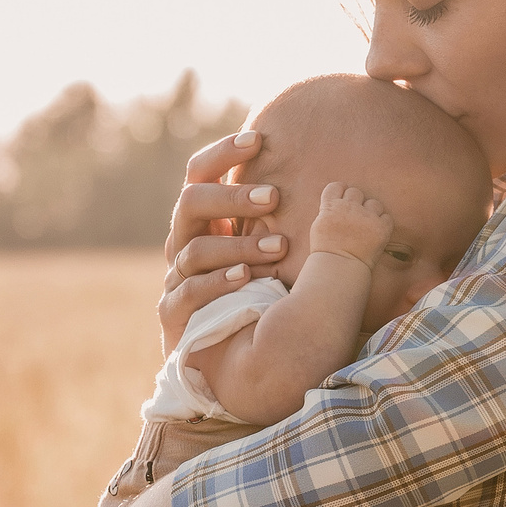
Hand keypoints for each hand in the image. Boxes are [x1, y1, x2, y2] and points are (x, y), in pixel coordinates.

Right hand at [158, 130, 285, 352]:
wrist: (242, 367)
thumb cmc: (269, 302)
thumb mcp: (277, 255)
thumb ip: (285, 220)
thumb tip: (332, 182)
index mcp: (205, 223)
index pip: (201, 173)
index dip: (224, 153)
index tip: (259, 139)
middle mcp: (184, 245)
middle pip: (190, 202)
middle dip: (232, 197)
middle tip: (274, 198)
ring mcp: (175, 280)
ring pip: (194, 249)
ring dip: (240, 245)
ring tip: (280, 249)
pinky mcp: (173, 316)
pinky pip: (188, 293)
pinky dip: (220, 283)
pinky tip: (248, 280)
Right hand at [308, 183, 393, 267]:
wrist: (338, 268)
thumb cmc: (326, 252)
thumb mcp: (319, 226)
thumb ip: (328, 211)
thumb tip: (337, 203)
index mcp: (330, 206)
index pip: (337, 186)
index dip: (341, 191)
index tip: (343, 199)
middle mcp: (348, 207)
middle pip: (356, 192)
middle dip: (356, 202)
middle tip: (354, 217)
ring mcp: (366, 216)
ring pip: (374, 203)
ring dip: (371, 211)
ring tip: (367, 226)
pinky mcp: (381, 227)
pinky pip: (387, 217)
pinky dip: (383, 224)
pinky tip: (376, 233)